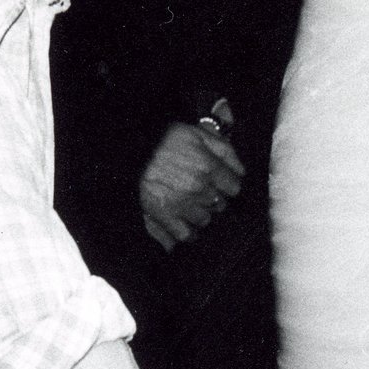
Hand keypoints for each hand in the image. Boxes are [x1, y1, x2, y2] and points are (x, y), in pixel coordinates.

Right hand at [139, 122, 244, 251]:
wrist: (128, 150)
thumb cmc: (161, 139)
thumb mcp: (196, 133)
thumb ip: (223, 149)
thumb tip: (241, 170)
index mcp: (208, 166)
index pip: (234, 187)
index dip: (227, 183)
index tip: (220, 182)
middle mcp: (198, 189)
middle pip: (219, 204)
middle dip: (213, 197)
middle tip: (201, 190)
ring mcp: (181, 205)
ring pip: (204, 220)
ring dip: (200, 213)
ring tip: (189, 205)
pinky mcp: (164, 217)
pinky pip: (184, 235)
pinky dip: (186, 232)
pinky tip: (183, 224)